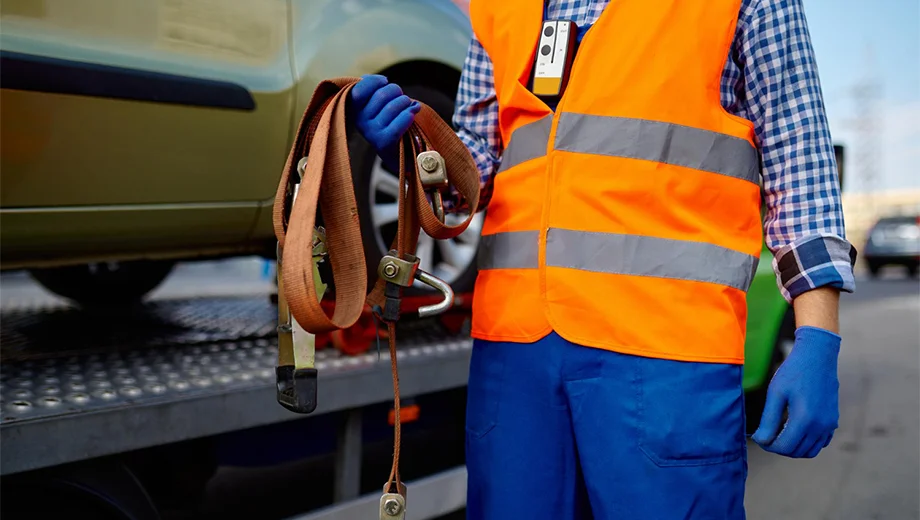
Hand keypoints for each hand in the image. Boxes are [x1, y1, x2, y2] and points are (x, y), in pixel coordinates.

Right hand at [351, 74, 419, 168]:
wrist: (400, 150)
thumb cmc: (389, 119)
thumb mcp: (376, 102)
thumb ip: (370, 87)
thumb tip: (372, 79)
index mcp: (354, 110)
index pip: (359, 89)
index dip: (375, 81)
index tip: (384, 81)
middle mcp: (360, 122)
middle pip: (381, 95)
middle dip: (396, 91)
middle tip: (401, 97)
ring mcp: (371, 133)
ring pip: (392, 107)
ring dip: (405, 102)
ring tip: (408, 106)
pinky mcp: (384, 143)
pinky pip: (399, 123)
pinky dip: (409, 115)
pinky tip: (413, 112)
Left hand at [752, 326, 840, 457]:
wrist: (818, 357)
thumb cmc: (794, 372)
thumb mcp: (776, 393)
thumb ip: (768, 420)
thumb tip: (761, 440)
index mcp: (805, 419)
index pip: (785, 447)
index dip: (769, 446)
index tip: (759, 437)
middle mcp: (821, 426)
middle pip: (797, 452)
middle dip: (779, 447)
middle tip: (767, 435)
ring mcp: (829, 425)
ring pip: (810, 451)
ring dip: (793, 447)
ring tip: (779, 433)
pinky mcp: (833, 421)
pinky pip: (820, 443)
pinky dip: (807, 443)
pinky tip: (795, 429)